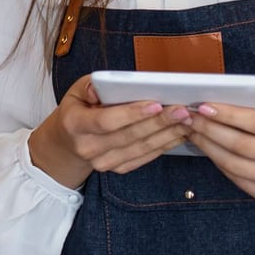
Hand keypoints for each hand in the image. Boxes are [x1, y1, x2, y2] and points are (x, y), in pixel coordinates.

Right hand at [28, 74, 194, 188]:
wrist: (67, 143)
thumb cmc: (76, 109)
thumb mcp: (75, 91)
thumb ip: (91, 86)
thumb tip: (106, 85)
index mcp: (75, 124)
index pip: (106, 121)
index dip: (132, 114)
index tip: (155, 103)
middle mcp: (88, 148)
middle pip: (128, 136)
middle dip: (159, 122)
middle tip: (182, 109)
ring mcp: (103, 162)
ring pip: (141, 148)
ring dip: (167, 134)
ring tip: (187, 120)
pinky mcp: (117, 169)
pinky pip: (144, 158)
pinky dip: (164, 146)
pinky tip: (179, 134)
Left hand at [185, 85, 254, 219]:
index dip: (229, 115)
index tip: (204, 106)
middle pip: (241, 145)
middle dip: (210, 129)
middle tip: (189, 116)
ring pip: (235, 165)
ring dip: (208, 146)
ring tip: (192, 130)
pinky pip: (237, 179)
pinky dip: (218, 163)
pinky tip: (207, 147)